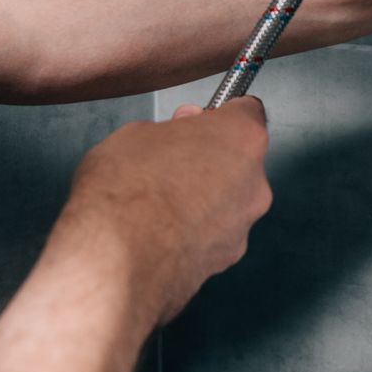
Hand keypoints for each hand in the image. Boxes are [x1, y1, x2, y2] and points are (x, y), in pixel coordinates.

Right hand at [49, 98, 272, 329]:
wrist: (117, 260)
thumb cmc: (126, 193)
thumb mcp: (136, 134)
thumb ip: (168, 131)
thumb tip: (169, 139)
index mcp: (241, 138)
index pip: (246, 111)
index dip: (216, 113)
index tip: (198, 119)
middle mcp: (254, 183)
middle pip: (238, 160)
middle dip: (208, 158)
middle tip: (169, 161)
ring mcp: (243, 225)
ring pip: (227, 201)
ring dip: (202, 197)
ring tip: (157, 203)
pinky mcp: (225, 260)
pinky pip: (213, 234)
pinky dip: (193, 231)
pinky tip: (159, 231)